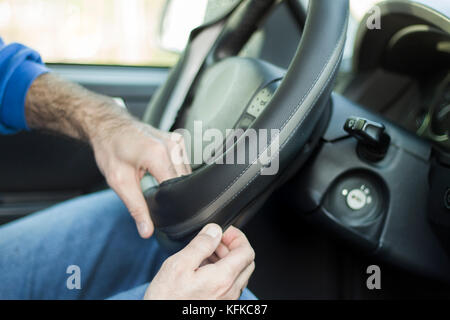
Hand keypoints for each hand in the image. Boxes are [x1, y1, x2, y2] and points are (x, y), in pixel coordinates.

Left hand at [25, 73, 190, 237]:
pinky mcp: (178, 141)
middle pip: (183, 182)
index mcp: (158, 155)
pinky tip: (159, 172)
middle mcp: (172, 146)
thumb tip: (146, 230)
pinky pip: (183, 164)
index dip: (171, 203)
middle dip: (171, 193)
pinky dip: (174, 173)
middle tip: (151, 192)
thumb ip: (136, 207)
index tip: (163, 211)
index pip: (176, 189)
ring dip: (173, 182)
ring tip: (153, 180)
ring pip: (186, 174)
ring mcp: (177, 141)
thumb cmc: (110, 148)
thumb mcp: (119, 182)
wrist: (108, 125)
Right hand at [144, 224, 255, 299]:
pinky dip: (222, 272)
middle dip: (232, 246)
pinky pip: (230, 285)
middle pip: (246, 262)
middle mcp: (229, 292)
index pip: (246, 252)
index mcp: (222, 279)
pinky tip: (203, 269)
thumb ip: (200, 245)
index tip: (224, 231)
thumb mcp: (178, 265)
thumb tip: (214, 230)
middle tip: (214, 241)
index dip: (237, 237)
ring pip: (238, 273)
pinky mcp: (220, 305)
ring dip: (227, 259)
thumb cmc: (166, 298)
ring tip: (205, 254)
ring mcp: (226, 301)